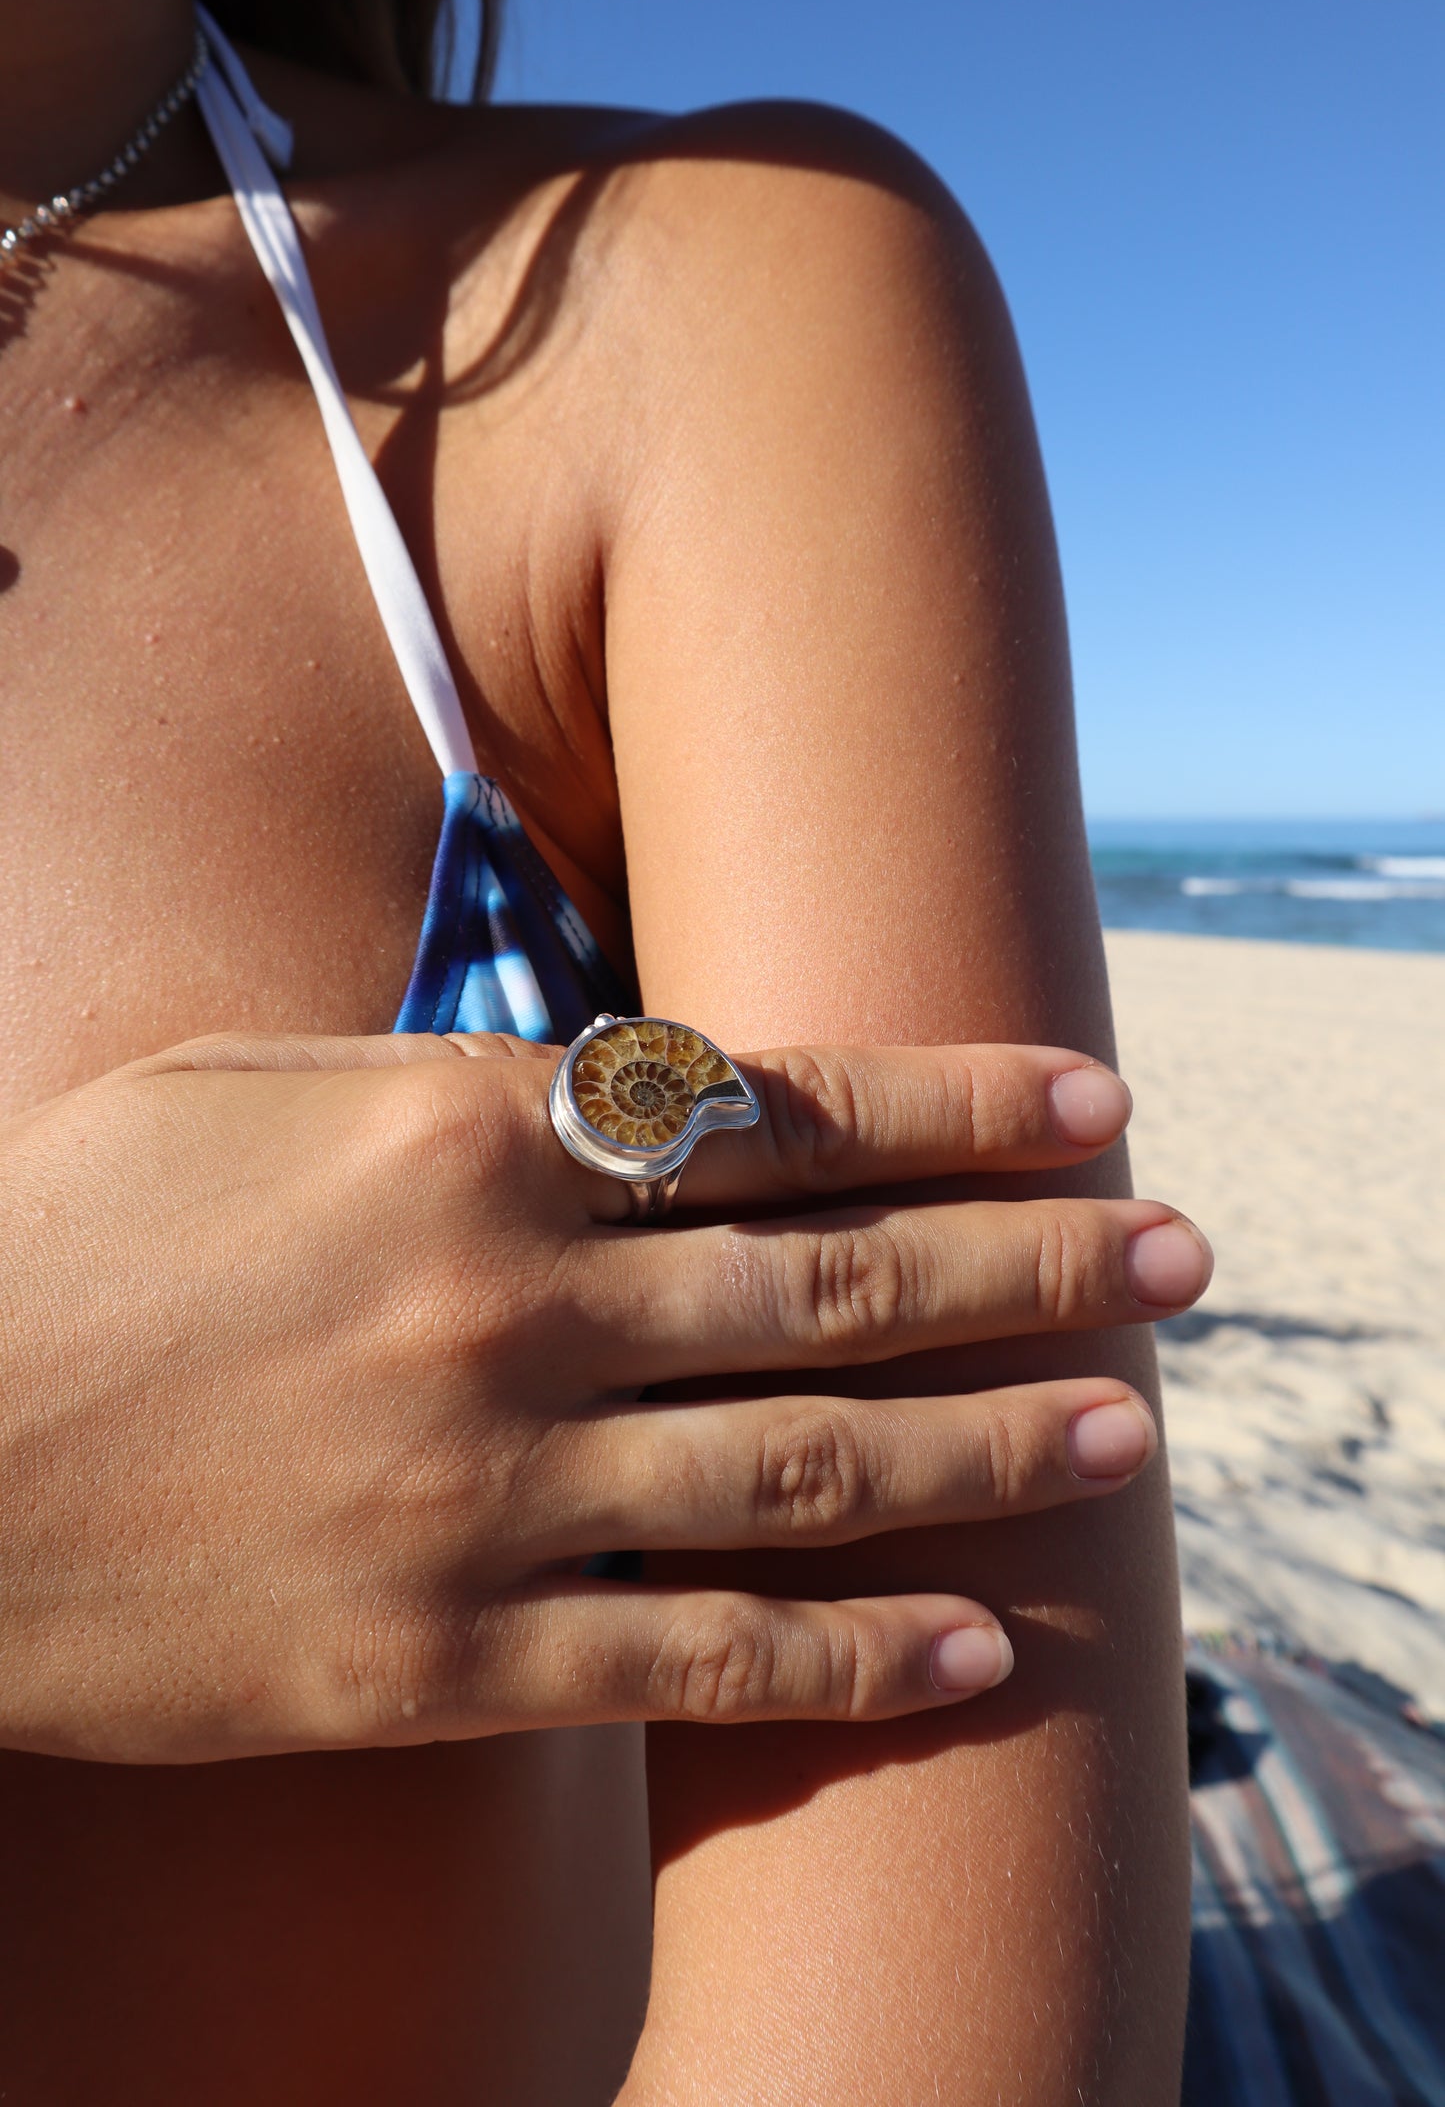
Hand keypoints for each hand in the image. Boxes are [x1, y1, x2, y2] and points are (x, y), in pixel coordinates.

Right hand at [0, 1030, 1207, 1760]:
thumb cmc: (62, 1241)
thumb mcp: (239, 1085)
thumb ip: (444, 1076)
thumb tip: (618, 1072)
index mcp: (461, 1140)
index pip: (776, 1110)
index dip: (954, 1101)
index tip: (1088, 1096)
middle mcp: (514, 1305)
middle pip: (844, 1279)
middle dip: (1038, 1262)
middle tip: (1185, 1255)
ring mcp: (493, 1493)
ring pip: (815, 1463)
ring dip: (1000, 1444)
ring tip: (1134, 1433)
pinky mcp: (448, 1659)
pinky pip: (704, 1663)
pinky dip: (858, 1654)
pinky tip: (985, 1639)